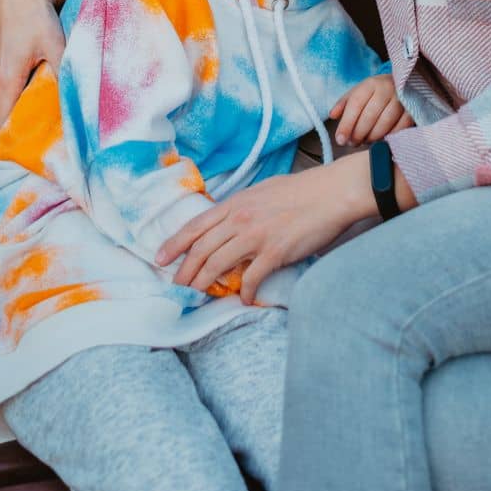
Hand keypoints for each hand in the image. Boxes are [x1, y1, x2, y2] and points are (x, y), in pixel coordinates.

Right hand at [0, 0, 70, 132]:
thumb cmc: (38, 18)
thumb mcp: (56, 45)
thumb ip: (64, 73)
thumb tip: (75, 102)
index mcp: (8, 81)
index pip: (3, 127)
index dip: (15, 144)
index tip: (34, 159)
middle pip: (10, 118)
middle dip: (28, 131)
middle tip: (54, 144)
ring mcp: (0, 73)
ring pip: (14, 103)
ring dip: (30, 112)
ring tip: (56, 123)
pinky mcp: (6, 65)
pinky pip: (15, 91)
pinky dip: (29, 97)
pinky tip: (49, 96)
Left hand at [155, 156, 375, 305]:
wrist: (330, 193)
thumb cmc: (301, 191)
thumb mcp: (262, 192)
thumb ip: (242, 208)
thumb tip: (230, 222)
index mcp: (235, 203)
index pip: (195, 226)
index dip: (174, 244)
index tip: (159, 258)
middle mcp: (239, 219)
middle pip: (201, 249)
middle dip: (185, 271)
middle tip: (176, 287)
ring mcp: (255, 236)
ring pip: (218, 265)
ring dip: (205, 283)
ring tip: (198, 295)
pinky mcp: (274, 252)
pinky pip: (252, 278)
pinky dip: (246, 292)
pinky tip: (244, 299)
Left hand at [329, 75, 413, 147]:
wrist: (404, 85)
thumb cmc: (376, 93)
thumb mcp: (358, 93)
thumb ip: (344, 104)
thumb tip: (332, 115)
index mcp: (371, 83)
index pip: (355, 104)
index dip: (346, 124)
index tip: (340, 139)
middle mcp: (387, 88)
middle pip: (370, 116)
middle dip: (358, 134)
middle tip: (352, 143)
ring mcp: (402, 99)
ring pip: (385, 124)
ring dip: (372, 138)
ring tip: (365, 141)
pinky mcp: (413, 110)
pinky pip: (400, 129)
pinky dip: (389, 138)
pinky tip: (382, 140)